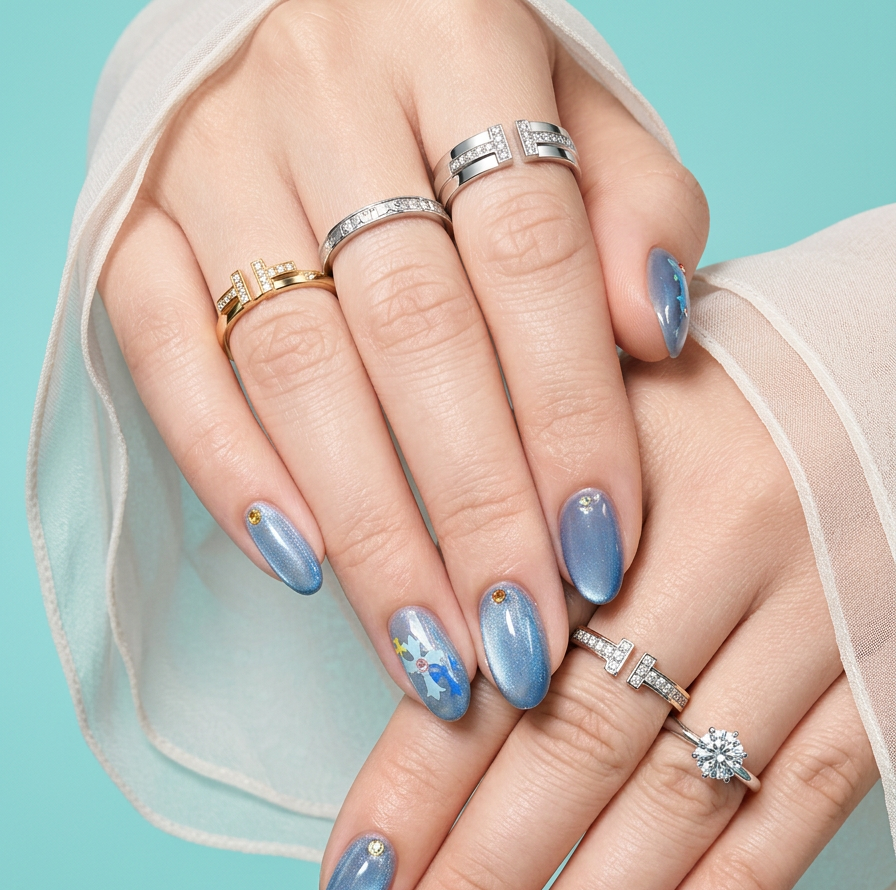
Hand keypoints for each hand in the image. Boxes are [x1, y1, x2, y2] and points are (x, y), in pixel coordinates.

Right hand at [98, 0, 706, 716]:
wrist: (298, 10)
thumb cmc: (460, 85)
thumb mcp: (575, 104)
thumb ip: (632, 200)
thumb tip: (654, 327)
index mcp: (453, 38)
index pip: (530, 255)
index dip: (570, 415)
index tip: (602, 555)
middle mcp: (320, 92)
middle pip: (414, 332)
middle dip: (475, 509)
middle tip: (521, 646)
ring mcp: (209, 159)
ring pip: (294, 368)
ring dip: (368, 530)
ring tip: (430, 652)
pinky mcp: (133, 226)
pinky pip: (167, 357)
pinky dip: (230, 469)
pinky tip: (300, 569)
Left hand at [320, 344, 875, 889]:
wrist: (894, 352)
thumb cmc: (714, 389)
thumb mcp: (597, 398)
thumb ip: (510, 504)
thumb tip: (419, 660)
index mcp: (612, 471)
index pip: (490, 660)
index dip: (410, 793)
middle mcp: (714, 546)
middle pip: (571, 754)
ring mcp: (815, 612)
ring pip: (679, 802)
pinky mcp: (892, 664)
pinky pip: (812, 798)